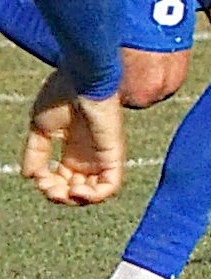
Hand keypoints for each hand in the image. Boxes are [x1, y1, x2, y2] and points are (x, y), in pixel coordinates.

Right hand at [21, 71, 124, 205]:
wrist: (81, 78)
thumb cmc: (62, 94)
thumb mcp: (42, 128)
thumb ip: (36, 153)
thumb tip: (29, 176)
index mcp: (73, 150)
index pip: (63, 181)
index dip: (49, 187)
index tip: (38, 177)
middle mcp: (90, 156)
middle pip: (78, 191)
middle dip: (59, 196)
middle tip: (48, 188)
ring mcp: (102, 155)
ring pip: (95, 193)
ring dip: (75, 200)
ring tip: (62, 192)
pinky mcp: (114, 153)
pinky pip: (111, 186)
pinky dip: (94, 196)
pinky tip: (76, 190)